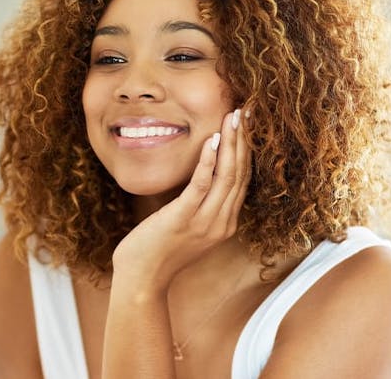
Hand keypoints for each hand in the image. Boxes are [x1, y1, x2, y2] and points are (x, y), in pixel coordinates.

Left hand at [111, 108, 251, 293]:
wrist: (142, 280)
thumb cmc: (157, 251)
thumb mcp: (186, 226)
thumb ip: (198, 205)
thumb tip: (199, 179)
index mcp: (225, 222)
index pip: (243, 179)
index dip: (247, 149)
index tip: (248, 123)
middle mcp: (222, 222)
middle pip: (240, 173)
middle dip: (245, 139)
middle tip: (248, 110)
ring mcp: (205, 222)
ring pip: (227, 176)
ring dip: (232, 143)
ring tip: (234, 117)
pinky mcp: (184, 218)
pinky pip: (202, 185)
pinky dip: (209, 161)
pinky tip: (212, 140)